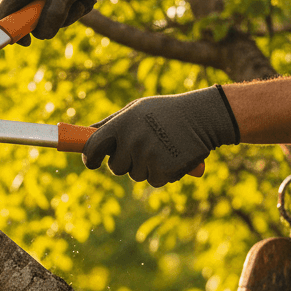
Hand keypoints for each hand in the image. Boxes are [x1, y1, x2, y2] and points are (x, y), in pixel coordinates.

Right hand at [0, 0, 103, 43]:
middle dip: (56, 20)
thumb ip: (55, 13)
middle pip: (30, 21)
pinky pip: (53, 10)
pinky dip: (70, 7)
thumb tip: (43, 35)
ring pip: (45, 17)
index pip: (3, 17)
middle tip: (79, 7)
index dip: (11, 33)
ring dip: (68, 13)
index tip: (28, 42)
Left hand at [82, 86, 239, 187]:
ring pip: (136, 175)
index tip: (91, 162)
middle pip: (115, 167)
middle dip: (126, 162)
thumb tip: (86, 134)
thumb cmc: (166, 112)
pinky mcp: (164, 170)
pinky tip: (172, 157)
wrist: (204, 116)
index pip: (92, 147)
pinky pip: (153, 181)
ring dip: (147, 167)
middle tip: (143, 148)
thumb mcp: (137, 109)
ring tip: (163, 147)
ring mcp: (148, 156)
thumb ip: (111, 123)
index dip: (90, 158)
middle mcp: (132, 140)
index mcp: (122, 123)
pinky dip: (162, 173)